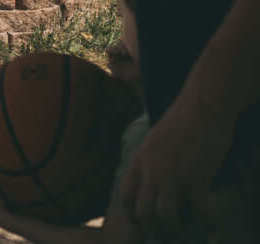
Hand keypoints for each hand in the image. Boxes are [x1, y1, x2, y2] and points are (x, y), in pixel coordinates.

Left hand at [120, 92, 231, 239]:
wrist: (202, 105)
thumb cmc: (182, 121)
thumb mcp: (155, 140)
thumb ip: (151, 160)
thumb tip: (154, 181)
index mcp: (140, 160)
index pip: (126, 196)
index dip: (132, 216)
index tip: (141, 227)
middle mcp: (152, 169)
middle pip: (144, 211)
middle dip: (153, 230)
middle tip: (164, 237)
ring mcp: (173, 173)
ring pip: (166, 215)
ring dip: (175, 230)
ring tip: (185, 235)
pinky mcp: (197, 176)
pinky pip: (199, 210)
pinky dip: (205, 222)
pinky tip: (210, 225)